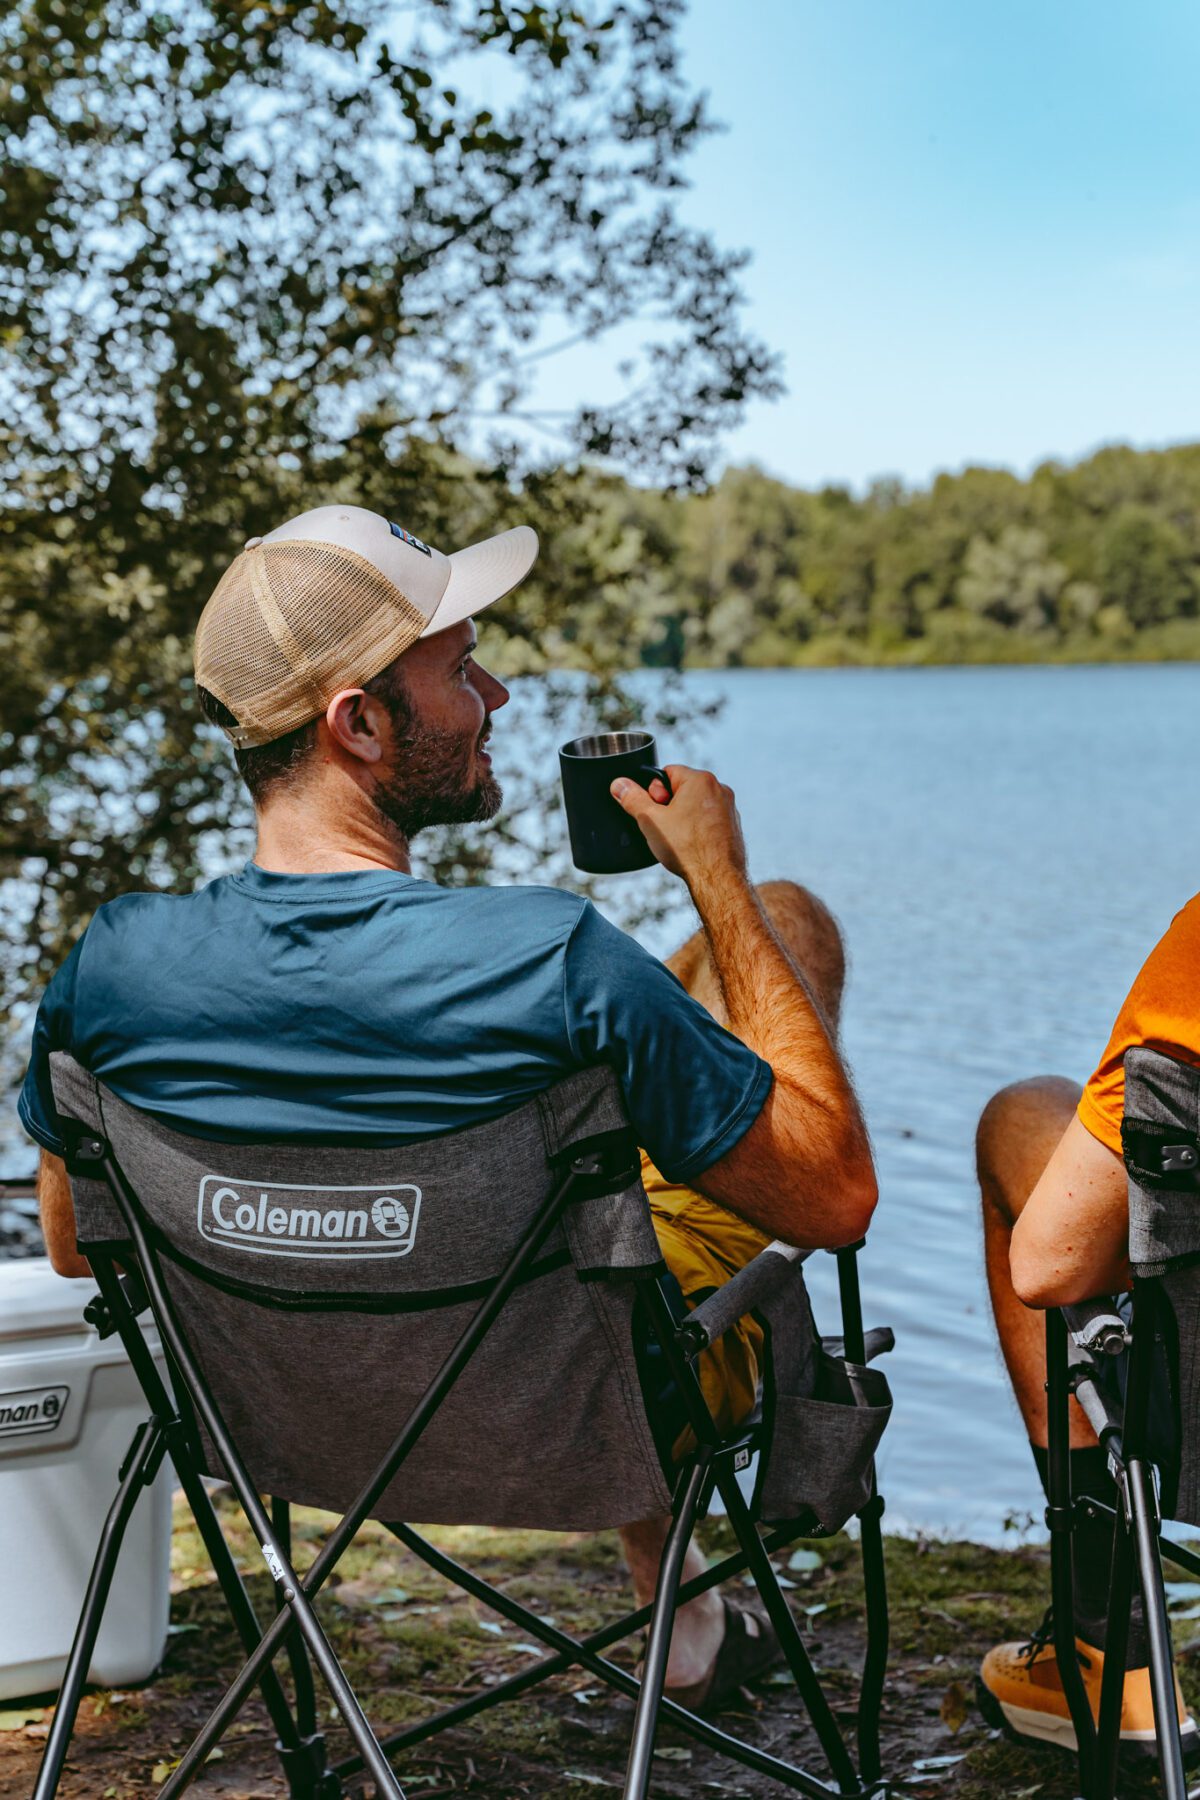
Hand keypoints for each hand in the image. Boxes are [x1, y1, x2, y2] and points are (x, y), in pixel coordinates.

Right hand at [610, 763, 747, 885]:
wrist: (716, 878)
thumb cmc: (688, 849)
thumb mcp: (650, 820)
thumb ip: (632, 798)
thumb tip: (620, 785)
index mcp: (700, 780)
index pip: (666, 772)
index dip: (654, 792)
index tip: (656, 811)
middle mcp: (719, 789)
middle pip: (681, 788)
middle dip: (668, 805)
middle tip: (665, 826)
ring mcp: (728, 808)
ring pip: (694, 804)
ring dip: (682, 817)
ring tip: (678, 838)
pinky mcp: (732, 825)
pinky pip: (707, 819)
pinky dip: (697, 828)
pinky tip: (691, 844)